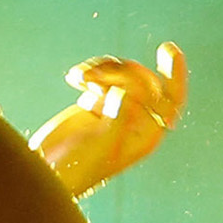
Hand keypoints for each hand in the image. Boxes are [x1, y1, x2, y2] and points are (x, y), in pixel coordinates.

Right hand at [33, 46, 187, 194]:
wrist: (47, 174)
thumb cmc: (77, 168)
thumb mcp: (101, 145)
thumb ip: (118, 118)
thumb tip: (124, 93)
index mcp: (146, 134)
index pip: (172, 100)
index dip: (176, 73)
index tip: (169, 48)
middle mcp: (135, 121)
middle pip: (142, 80)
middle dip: (120, 72)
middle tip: (93, 78)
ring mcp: (116, 110)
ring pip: (122, 73)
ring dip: (103, 69)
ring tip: (82, 78)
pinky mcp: (96, 102)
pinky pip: (102, 75)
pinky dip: (90, 72)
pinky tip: (74, 78)